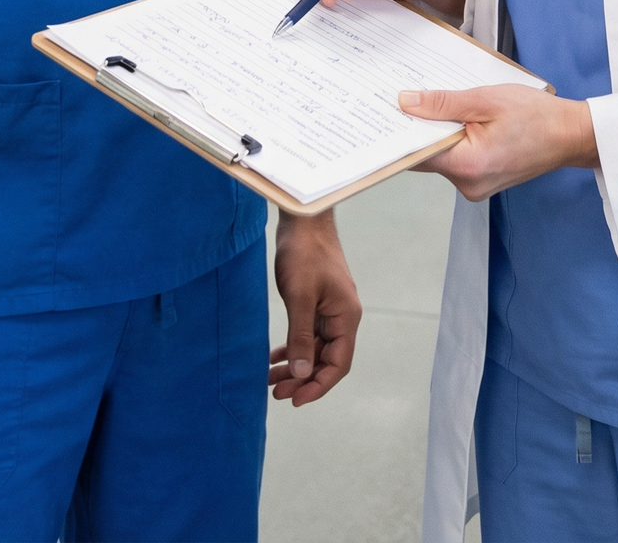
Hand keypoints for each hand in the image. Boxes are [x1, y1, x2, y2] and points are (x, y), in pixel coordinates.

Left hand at [269, 210, 361, 406]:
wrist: (303, 218)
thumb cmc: (304, 253)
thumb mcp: (299, 297)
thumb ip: (302, 336)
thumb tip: (302, 374)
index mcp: (346, 317)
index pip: (338, 364)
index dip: (318, 386)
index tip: (294, 400)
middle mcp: (342, 316)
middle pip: (326, 359)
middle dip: (303, 379)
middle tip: (276, 393)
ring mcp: (330, 308)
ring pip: (315, 347)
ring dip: (296, 365)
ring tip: (271, 379)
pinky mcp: (317, 300)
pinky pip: (308, 333)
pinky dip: (294, 346)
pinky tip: (276, 356)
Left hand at [400, 85, 597, 201]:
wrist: (571, 135)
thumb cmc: (536, 115)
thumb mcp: (486, 99)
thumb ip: (442, 103)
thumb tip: (406, 102)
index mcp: (467, 166)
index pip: (416, 153)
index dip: (401, 130)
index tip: (387, 109)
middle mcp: (467, 185)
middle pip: (427, 155)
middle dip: (420, 127)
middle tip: (410, 97)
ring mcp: (475, 187)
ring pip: (441, 156)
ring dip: (438, 132)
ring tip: (442, 104)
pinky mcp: (481, 181)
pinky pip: (456, 159)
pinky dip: (453, 140)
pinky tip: (460, 119)